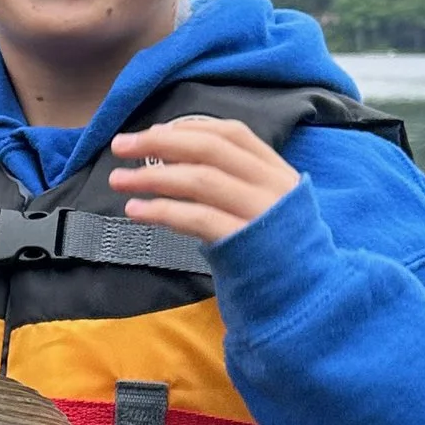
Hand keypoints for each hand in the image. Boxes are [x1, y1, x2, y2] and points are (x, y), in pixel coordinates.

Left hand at [109, 117, 299, 243]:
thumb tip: (172, 154)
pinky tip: (136, 210)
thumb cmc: (272, 248)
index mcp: (276, 171)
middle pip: (209, 150)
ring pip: (200, 180)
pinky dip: (162, 211)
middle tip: (121, 146)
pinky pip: (197, 218)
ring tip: (118, 179)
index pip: (231, 134)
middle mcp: (272, 186)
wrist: (305, 295)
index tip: (153, 131)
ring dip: (152, 176)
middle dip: (160, 143)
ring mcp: (260, 214)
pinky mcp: (244, 243)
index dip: (189, 128)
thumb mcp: (264, 204)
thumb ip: (233, 180)